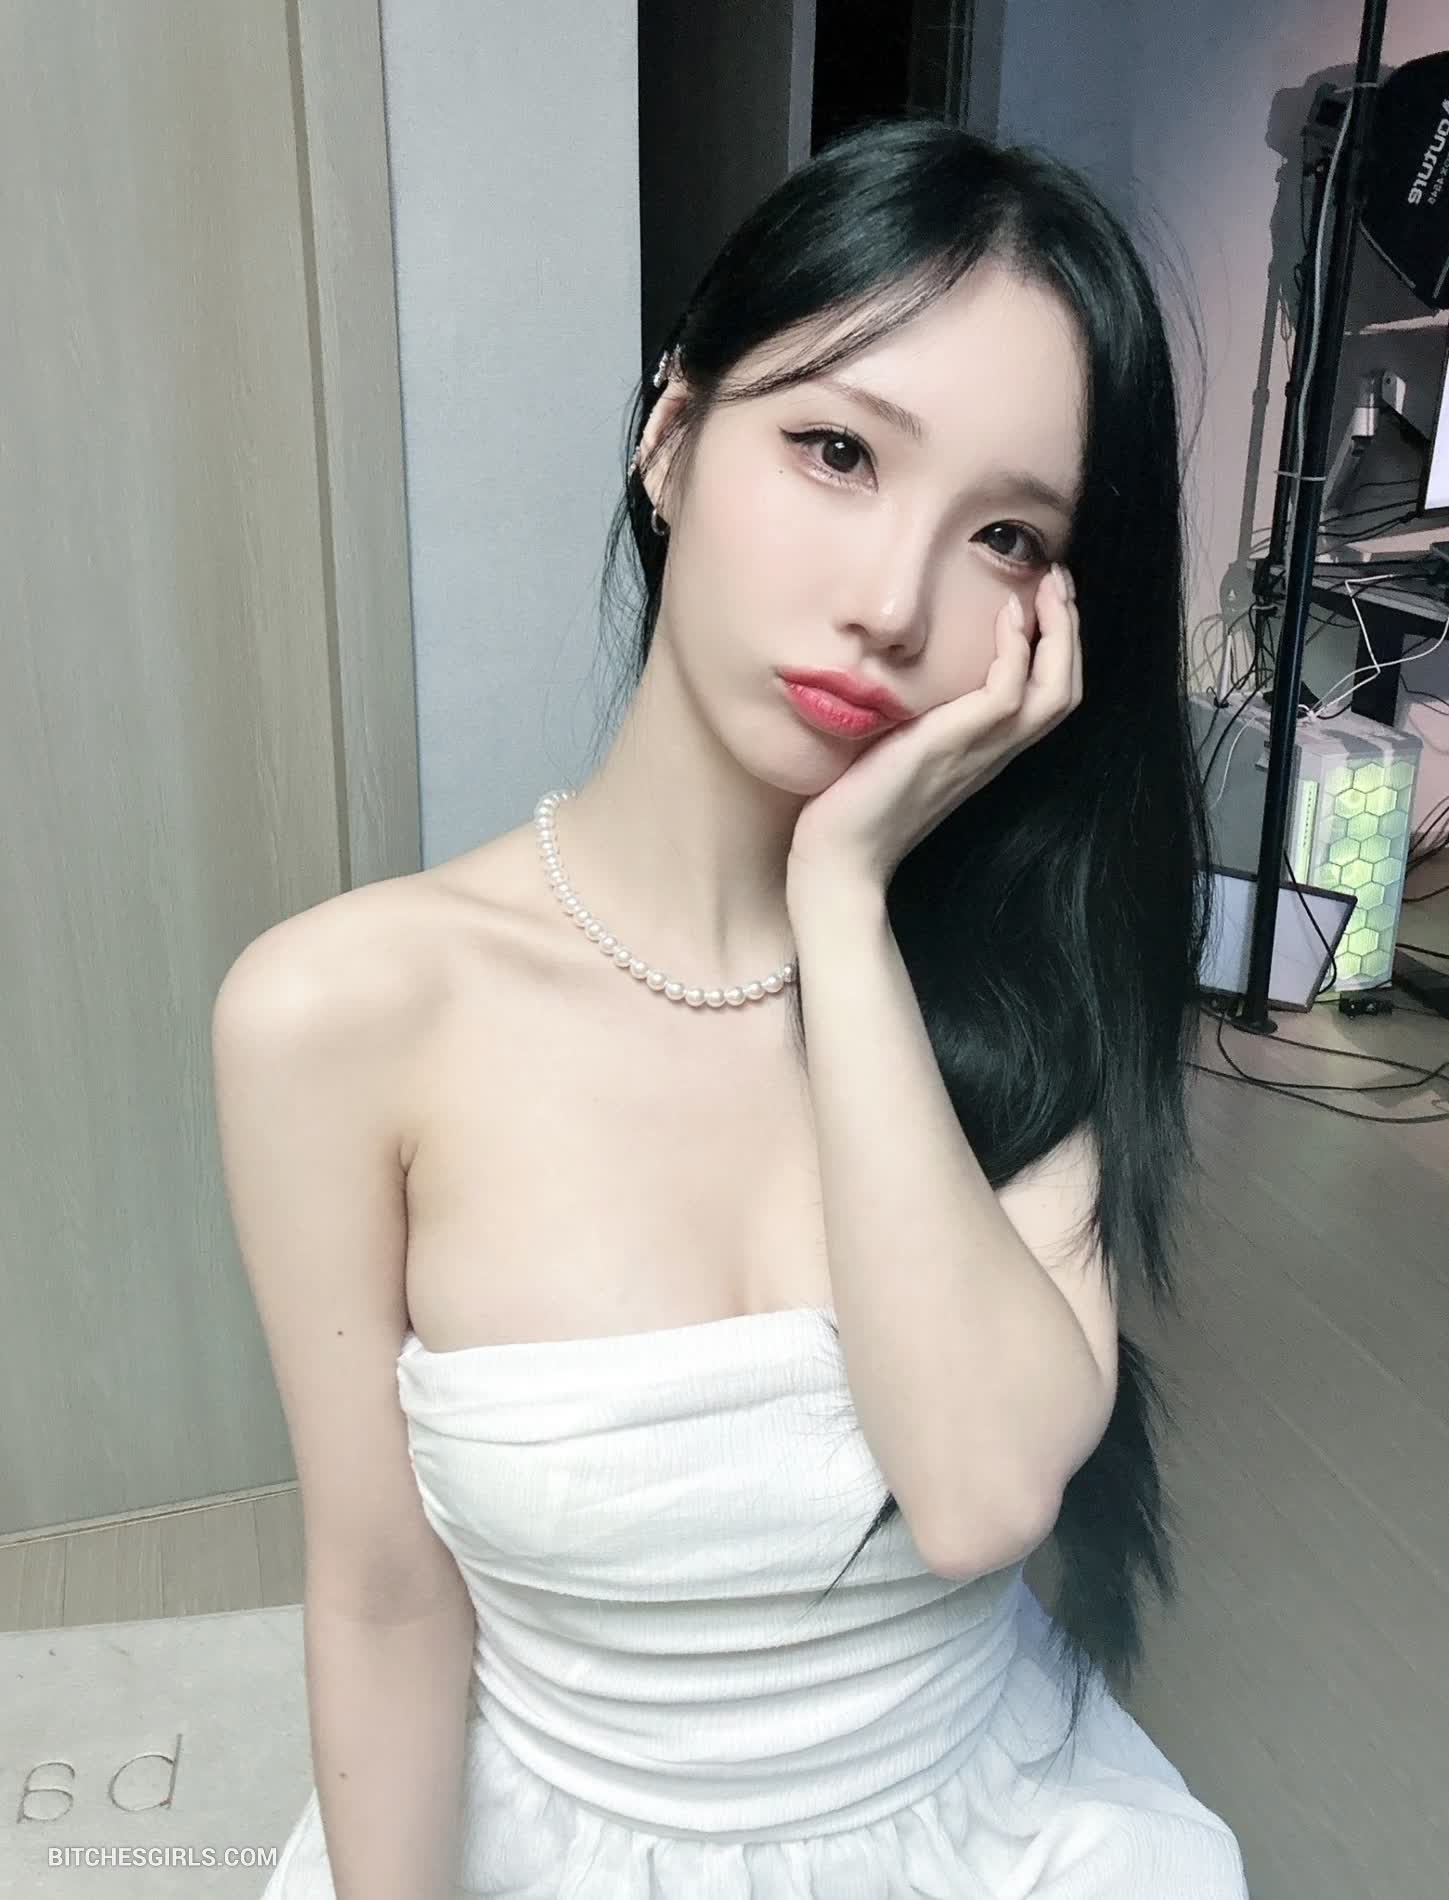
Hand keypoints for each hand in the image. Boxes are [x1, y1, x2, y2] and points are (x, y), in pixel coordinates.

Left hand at [786, 563, 1081, 894]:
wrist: (839, 856)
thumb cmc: (858, 803)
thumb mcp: (898, 744)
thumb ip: (919, 714)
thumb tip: (905, 667)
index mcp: (987, 752)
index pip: (1050, 696)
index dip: (1060, 646)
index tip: (1047, 598)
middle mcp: (994, 752)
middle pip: (1066, 688)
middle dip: (1071, 628)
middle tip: (1059, 578)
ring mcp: (978, 751)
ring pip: (1054, 690)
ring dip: (1059, 632)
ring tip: (1048, 585)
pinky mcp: (951, 746)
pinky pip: (1006, 694)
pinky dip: (1015, 651)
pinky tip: (1004, 617)